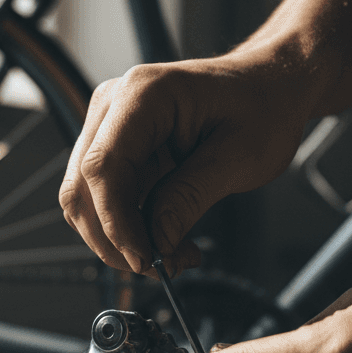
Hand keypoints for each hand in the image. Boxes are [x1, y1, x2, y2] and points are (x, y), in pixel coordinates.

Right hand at [59, 54, 310, 274]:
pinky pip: (107, 198)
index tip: (145, 259)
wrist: (268, 86)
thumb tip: (155, 241)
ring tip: (176, 255)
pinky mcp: (119, 147)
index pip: (103, 168)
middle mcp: (115, 105)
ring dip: (122, 239)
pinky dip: (131, 228)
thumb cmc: (262, 108)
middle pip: (83, 187)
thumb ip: (190, 198)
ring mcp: (111, 125)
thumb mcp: (240, 157)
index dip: (116, 223)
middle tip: (166, 267)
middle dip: (116, 239)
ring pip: (87, 199)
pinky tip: (169, 238)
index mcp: (144, 95)